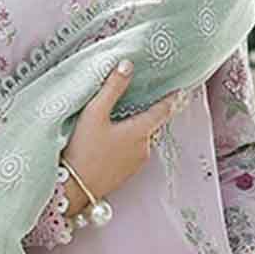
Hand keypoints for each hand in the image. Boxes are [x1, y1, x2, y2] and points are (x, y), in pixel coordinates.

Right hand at [61, 60, 188, 217]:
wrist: (73, 188)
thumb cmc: (83, 149)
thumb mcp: (95, 113)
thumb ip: (112, 88)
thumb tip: (127, 65)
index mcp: (140, 131)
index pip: (162, 110)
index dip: (172, 99)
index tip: (181, 91)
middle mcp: (143, 148)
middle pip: (149, 125)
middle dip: (145, 114)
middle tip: (134, 104)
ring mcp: (136, 163)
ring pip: (140, 139)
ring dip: (132, 130)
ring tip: (114, 124)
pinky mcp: (126, 174)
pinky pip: (131, 153)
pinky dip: (125, 145)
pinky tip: (108, 143)